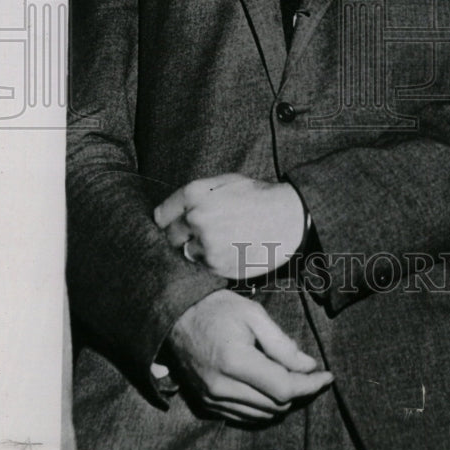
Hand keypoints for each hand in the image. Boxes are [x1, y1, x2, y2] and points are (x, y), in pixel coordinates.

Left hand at [154, 174, 307, 279]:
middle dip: (181, 237)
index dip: (169, 221)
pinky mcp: (217, 265)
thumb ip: (197, 194)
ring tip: (218, 243)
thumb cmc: (258, 196)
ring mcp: (205, 244)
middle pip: (169, 238)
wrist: (289, 216)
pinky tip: (228, 252)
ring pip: (184, 255)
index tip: (177, 225)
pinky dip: (211, 263)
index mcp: (195, 193)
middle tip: (201, 235)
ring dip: (196, 252)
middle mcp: (196, 218)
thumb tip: (172, 211)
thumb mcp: (226, 181)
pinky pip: (202, 268)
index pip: (160, 216)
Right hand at [167, 290, 332, 422]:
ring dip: (283, 401)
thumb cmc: (217, 309)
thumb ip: (282, 343)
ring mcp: (211, 400)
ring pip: (262, 415)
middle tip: (311, 373)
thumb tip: (308, 366)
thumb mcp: (254, 314)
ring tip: (292, 378)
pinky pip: (244, 416)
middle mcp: (221, 388)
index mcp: (234, 362)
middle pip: (275, 405)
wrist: (176, 317)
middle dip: (300, 392)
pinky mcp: (206, 406)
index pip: (283, 387)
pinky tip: (270, 387)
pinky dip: (263, 406)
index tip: (328, 376)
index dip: (310, 385)